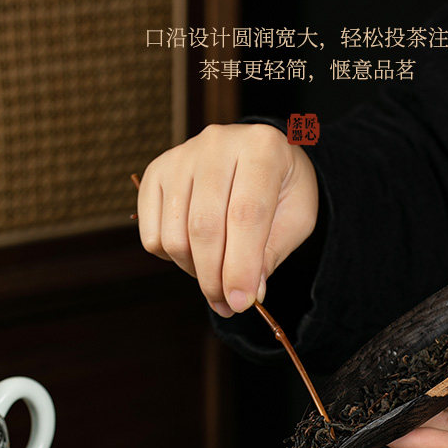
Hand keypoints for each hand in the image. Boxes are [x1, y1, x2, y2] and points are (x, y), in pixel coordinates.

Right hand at [137, 123, 318, 316]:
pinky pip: (152, 234)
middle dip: (215, 278)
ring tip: (216, 275)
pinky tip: (195, 252)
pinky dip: (172, 258)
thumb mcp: (296, 218)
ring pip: (175, 235)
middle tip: (227, 305)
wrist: (257, 156)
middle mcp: (216, 143)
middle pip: (204, 227)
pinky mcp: (156, 172)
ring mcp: (181, 156)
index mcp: (262, 147)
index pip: (246, 215)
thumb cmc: (280, 189)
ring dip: (194, 271)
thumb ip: (272, 253)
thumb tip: (246, 293)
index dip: (242, 265)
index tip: (241, 303)